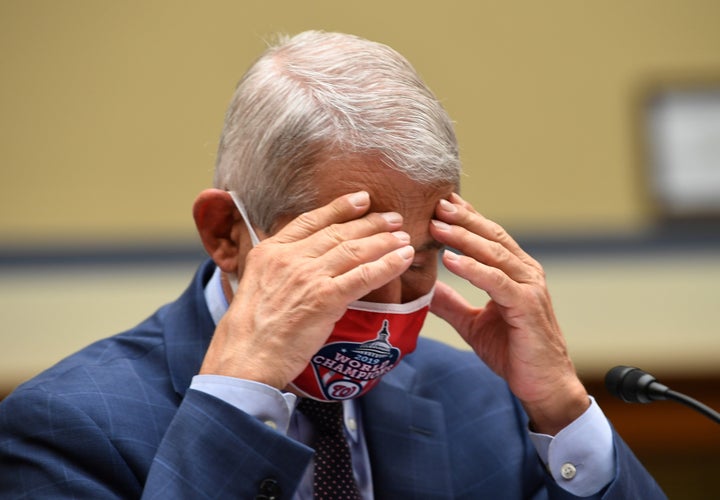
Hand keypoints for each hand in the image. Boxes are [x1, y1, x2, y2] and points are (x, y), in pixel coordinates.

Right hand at [200, 191, 414, 389]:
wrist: (245, 357)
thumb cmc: (249, 333)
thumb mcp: (254, 285)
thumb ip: (280, 271)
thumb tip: (306, 268)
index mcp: (270, 251)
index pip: (310, 220)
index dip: (339, 207)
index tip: (361, 199)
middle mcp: (289, 258)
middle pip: (338, 233)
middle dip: (370, 223)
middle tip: (393, 218)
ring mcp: (308, 276)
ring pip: (354, 250)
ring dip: (383, 242)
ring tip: (403, 238)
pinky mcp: (325, 298)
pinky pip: (363, 276)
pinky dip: (387, 265)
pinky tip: (403, 259)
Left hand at [429, 193, 587, 434]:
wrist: (543, 385)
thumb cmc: (514, 352)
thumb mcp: (474, 324)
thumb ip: (452, 304)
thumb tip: (427, 289)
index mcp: (515, 273)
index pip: (489, 237)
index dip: (467, 218)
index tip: (442, 203)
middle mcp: (526, 273)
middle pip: (491, 237)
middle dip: (463, 219)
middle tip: (437, 204)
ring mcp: (529, 288)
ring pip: (494, 254)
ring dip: (464, 238)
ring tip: (437, 226)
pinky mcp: (527, 306)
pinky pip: (497, 282)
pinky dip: (473, 269)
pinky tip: (450, 259)